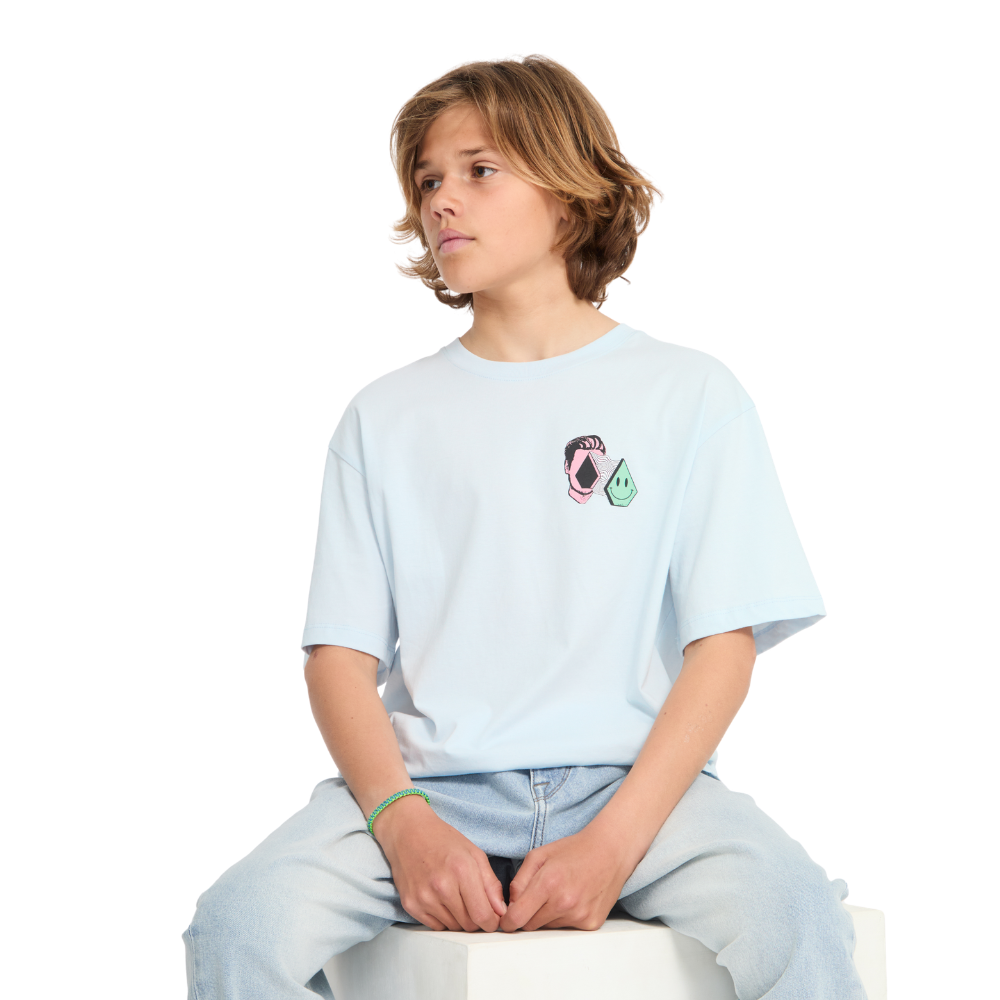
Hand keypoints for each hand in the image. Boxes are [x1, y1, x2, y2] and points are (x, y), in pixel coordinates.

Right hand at [375, 795, 506, 931]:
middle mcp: (442, 886)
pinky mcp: (411, 905)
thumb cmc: (443, 840)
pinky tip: (440, 899)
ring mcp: (424, 897)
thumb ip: (491, 884)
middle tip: (473, 902)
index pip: (483, 915)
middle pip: (468, 925)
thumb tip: (501, 912)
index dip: (492, 921)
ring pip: (452, 928)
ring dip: (459, 919)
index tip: (492, 918)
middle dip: (476, 919)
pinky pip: (435, 926)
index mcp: (462, 870)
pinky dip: (442, 918)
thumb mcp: (474, 853)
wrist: (408, 832)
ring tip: (455, 896)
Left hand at [499, 826, 632, 931]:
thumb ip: (519, 881)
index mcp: (548, 883)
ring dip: (547, 916)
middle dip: (528, 915)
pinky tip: (573, 899)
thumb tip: (511, 905)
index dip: (508, 921)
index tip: (507, 920)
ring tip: (559, 893)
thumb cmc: (574, 850)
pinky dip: (565, 918)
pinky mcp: (591, 924)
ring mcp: (579, 915)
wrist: (610, 852)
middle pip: (531, 925)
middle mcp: (564, 903)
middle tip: (537, 897)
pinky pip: (567, 928)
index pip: (517, 917)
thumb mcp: (539, 855)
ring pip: (548, 927)